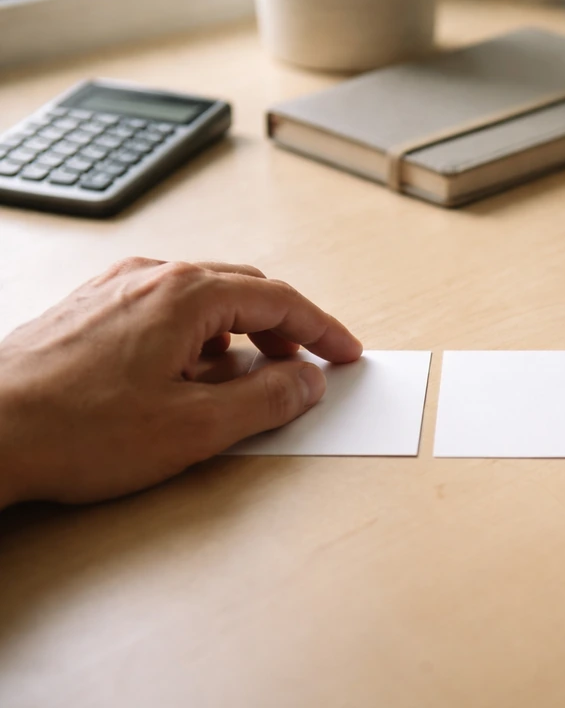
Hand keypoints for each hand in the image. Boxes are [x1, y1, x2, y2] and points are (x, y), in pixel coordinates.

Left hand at [0, 258, 361, 506]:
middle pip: (245, 290)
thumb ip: (267, 401)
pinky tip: (189, 376)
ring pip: (204, 298)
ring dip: (240, 333)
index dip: (323, 329)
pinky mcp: (92, 309)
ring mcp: (116, 289)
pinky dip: (199, 336)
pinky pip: (166, 309)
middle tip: (307, 366)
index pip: (280, 301)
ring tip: (245, 381)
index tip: (345, 353)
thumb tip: (307, 381)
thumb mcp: (195, 428)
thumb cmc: (75, 430)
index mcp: (186, 294)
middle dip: (285, 328)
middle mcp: (152, 276)